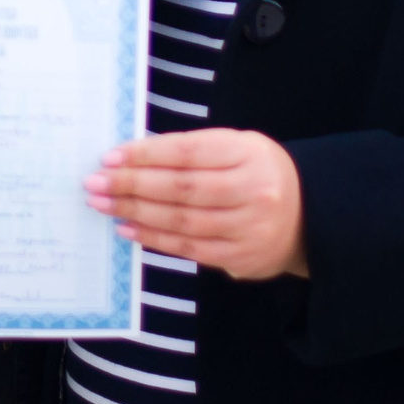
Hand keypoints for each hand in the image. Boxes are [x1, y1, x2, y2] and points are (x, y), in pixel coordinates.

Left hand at [84, 128, 307, 280]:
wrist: (308, 214)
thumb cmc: (256, 172)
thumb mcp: (236, 146)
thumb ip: (192, 150)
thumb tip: (132, 158)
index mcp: (247, 153)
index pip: (187, 153)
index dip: (145, 155)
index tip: (110, 157)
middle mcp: (252, 190)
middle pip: (181, 189)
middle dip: (131, 186)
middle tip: (94, 183)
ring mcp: (249, 228)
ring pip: (182, 221)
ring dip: (136, 213)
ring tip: (104, 206)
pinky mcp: (242, 258)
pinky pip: (189, 249)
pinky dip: (154, 239)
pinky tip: (128, 230)